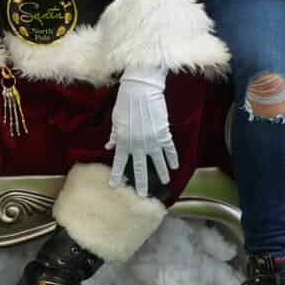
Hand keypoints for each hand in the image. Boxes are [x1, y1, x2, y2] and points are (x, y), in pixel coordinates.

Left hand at [107, 66, 178, 197]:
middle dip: (141, 182)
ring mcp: (151, 141)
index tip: (115, 185)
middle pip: (139, 167)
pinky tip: (175, 166)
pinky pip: (169, 150)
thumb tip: (109, 146)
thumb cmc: (125, 102)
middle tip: (144, 195)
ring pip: (157, 162)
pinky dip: (172, 158)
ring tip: (166, 183)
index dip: (117, 174)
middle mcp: (137, 144)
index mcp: (123, 141)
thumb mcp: (116, 119)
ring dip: (161, 173)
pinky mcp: (163, 134)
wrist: (141, 90)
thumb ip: (114, 135)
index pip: (119, 162)